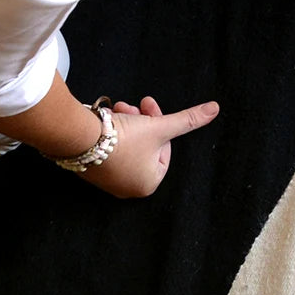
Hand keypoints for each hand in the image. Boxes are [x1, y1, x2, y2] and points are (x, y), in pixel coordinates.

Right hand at [80, 96, 218, 197]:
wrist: (80, 138)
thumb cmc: (125, 138)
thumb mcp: (162, 126)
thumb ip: (189, 119)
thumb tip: (214, 109)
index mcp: (148, 184)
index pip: (165, 151)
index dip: (162, 127)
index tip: (152, 110)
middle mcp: (128, 188)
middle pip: (146, 146)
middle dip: (144, 122)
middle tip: (138, 105)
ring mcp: (108, 182)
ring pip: (128, 145)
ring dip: (128, 122)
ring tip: (120, 108)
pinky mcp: (92, 171)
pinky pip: (109, 149)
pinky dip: (112, 132)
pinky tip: (108, 117)